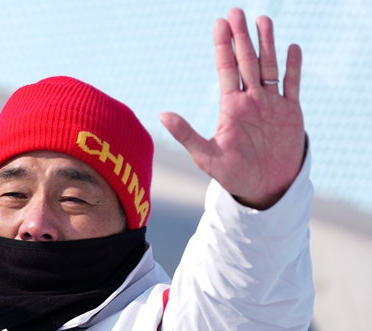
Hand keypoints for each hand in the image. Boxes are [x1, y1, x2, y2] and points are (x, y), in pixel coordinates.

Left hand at [159, 8, 304, 208]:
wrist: (263, 188)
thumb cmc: (232, 174)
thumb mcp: (206, 155)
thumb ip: (186, 134)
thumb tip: (161, 115)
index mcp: (230, 107)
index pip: (225, 69)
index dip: (223, 46)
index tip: (220, 23)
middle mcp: (251, 100)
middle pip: (246, 61)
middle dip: (242, 37)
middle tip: (236, 11)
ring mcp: (271, 104)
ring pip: (269, 67)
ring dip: (267, 44)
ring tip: (263, 20)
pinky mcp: (291, 112)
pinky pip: (292, 85)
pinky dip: (293, 68)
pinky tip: (292, 48)